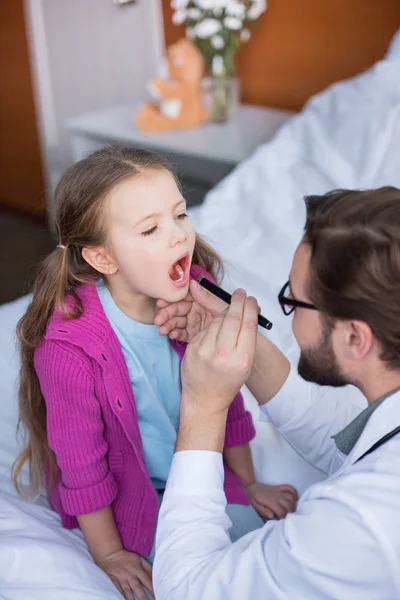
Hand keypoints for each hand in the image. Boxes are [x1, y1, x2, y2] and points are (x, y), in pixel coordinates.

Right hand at [98, 549, 153, 599]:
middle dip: (143, 598)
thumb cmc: (127, 558)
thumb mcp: (139, 559)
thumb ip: (148, 567)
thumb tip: (155, 576)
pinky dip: (122, 598)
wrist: (111, 555)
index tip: (157, 596)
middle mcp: (130, 576)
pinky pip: (119, 592)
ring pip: (128, 593)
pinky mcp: (114, 583)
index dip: (152, 589)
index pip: (147, 581)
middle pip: (138, 589)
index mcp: (137, 569)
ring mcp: (122, 580)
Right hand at [155, 279, 227, 342]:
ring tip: (162, 330)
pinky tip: (172, 335)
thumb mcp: (220, 308)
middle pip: (178, 309)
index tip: (162, 302)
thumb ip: (207, 297)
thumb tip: (192, 284)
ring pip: (177, 321)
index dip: (172, 299)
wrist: (235, 341)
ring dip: (168, 325)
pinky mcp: (192, 335)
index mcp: (201, 299)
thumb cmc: (231, 320)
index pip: (184, 296)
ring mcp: (192, 322)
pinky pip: (181, 333)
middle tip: (158, 320)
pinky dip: (175, 333)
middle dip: (166, 314)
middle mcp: (195, 310)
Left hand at [181, 289, 258, 414]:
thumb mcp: (245, 364)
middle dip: (237, 303)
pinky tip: (216, 328)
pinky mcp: (192, 349)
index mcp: (242, 359)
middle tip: (240, 293)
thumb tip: (247, 312)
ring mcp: (205, 350)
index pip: (248, 325)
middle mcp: (223, 354)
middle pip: (232, 318)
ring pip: (217, 321)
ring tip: (230, 311)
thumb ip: (246, 340)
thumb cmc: (228, 381)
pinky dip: (211, 326)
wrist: (205, 399)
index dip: (250, 308)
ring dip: (224, 314)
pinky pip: (205, 329)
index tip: (251, 299)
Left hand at [245, 481, 297, 519]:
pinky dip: (294, 493)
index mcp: (271, 501)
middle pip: (289, 506)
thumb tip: (272, 516)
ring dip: (293, 505)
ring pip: (291, 498)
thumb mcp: (255, 506)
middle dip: (290, 513)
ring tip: (291, 511)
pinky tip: (295, 498)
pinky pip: (290, 488)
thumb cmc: (254, 498)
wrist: (252, 486)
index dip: (283, 518)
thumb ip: (263, 511)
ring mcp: (279, 491)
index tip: (282, 521)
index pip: (282, 512)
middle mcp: (277, 496)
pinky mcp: (280, 488)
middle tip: (287, 518)